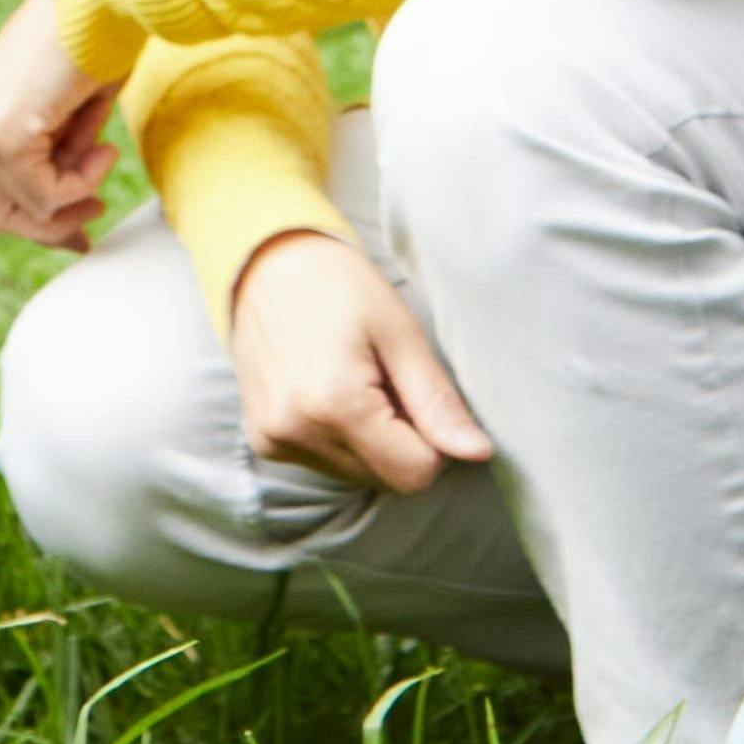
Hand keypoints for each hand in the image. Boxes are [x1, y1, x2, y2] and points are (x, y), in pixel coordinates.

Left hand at [0, 0, 117, 249]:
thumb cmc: (100, 37)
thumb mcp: (71, 110)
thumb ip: (56, 154)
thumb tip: (68, 212)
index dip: (32, 219)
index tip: (78, 229)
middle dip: (46, 226)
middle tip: (91, 220)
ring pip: (19, 208)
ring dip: (73, 195)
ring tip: (104, 155)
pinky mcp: (1, 132)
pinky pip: (43, 194)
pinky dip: (81, 183)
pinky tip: (104, 146)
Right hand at [224, 228, 493, 495]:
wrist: (265, 265)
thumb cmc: (339, 286)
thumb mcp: (400, 332)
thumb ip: (437, 400)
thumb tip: (478, 453)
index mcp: (333, 403)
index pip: (415, 472)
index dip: (432, 440)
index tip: (416, 392)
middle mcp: (295, 432)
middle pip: (386, 478)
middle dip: (401, 439)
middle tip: (385, 381)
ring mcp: (274, 441)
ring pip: (359, 476)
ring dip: (372, 440)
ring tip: (356, 382)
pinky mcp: (264, 443)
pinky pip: (328, 464)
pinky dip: (342, 438)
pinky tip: (330, 392)